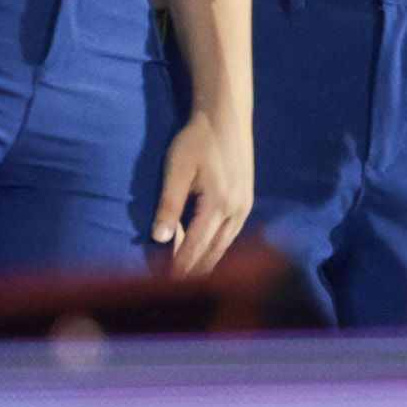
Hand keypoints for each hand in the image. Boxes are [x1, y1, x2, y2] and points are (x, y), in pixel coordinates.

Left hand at [152, 108, 252, 277]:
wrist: (227, 115)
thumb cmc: (197, 140)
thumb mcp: (177, 170)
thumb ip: (168, 204)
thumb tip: (158, 239)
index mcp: (218, 204)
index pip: (194, 247)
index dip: (178, 268)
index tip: (162, 287)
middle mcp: (236, 209)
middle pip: (213, 251)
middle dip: (193, 272)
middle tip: (172, 290)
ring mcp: (245, 205)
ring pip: (225, 245)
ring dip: (207, 261)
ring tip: (189, 278)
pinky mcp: (247, 199)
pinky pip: (231, 233)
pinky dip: (217, 247)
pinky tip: (206, 251)